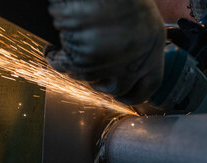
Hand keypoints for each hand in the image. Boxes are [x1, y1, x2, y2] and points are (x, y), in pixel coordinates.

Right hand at [44, 0, 165, 104]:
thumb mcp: (142, 19)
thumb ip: (139, 45)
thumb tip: (129, 61)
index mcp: (152, 51)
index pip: (149, 86)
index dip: (137, 95)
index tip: (127, 97)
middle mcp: (131, 64)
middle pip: (117, 89)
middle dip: (105, 87)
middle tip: (97, 81)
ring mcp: (106, 66)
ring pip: (89, 78)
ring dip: (80, 66)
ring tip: (75, 43)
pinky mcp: (81, 61)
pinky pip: (65, 67)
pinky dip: (56, 59)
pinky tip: (54, 50)